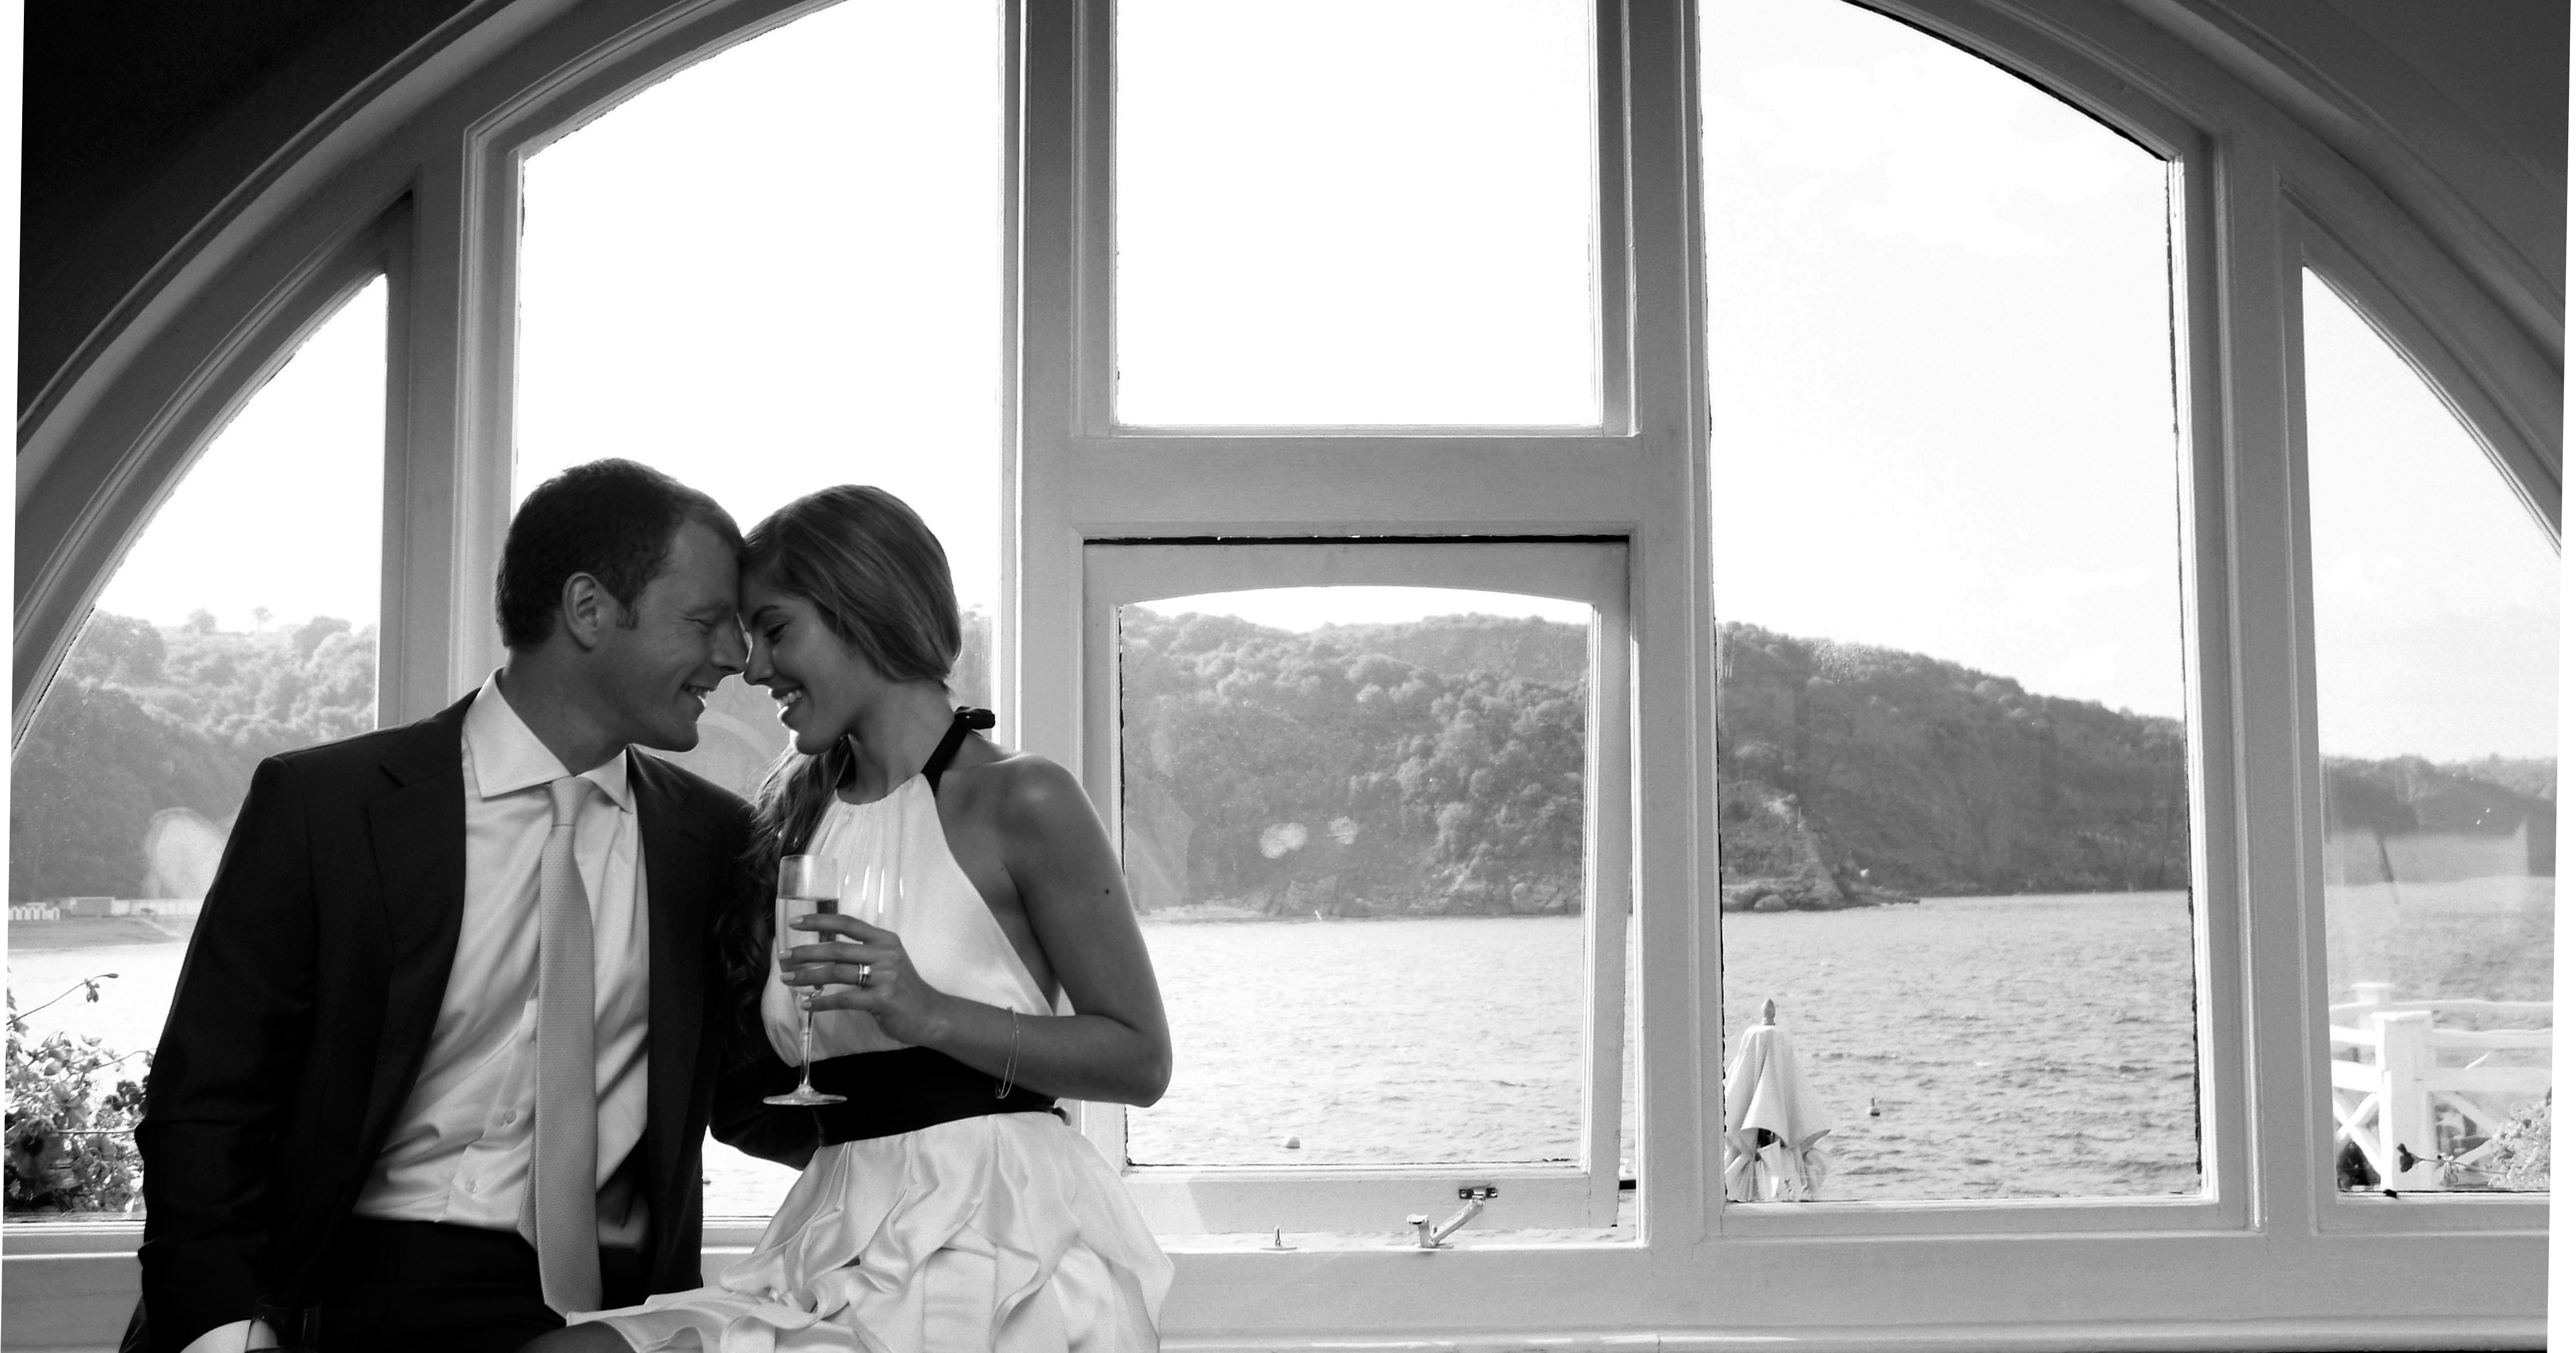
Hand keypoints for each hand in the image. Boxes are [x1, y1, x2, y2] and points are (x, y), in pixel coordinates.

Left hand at [783, 912, 952, 1045]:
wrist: (931, 1014)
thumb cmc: (904, 989)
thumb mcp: (889, 962)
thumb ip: (864, 953)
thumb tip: (824, 951)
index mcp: (885, 940)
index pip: (847, 923)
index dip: (819, 921)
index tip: (795, 923)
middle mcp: (885, 954)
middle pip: (837, 948)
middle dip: (805, 952)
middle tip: (783, 957)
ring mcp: (885, 977)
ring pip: (836, 972)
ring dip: (807, 976)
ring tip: (788, 979)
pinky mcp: (882, 1000)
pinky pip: (844, 999)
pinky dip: (822, 1001)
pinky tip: (807, 1003)